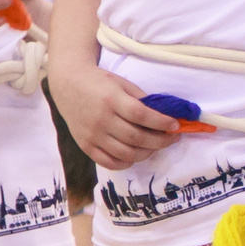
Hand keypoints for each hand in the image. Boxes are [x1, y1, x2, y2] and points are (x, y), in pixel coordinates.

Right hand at [52, 62, 179, 169]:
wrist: (68, 84)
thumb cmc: (99, 82)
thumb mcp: (121, 83)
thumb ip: (141, 99)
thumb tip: (164, 115)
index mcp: (111, 99)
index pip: (141, 115)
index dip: (161, 123)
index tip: (176, 125)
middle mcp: (101, 119)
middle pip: (136, 137)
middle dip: (160, 141)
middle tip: (173, 138)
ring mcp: (92, 135)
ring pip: (125, 153)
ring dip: (147, 153)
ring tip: (156, 146)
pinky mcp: (85, 146)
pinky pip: (109, 162)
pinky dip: (126, 163)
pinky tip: (136, 155)